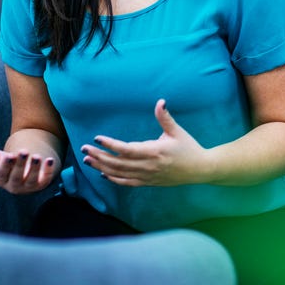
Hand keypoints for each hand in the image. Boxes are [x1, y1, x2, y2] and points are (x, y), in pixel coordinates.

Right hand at [0, 135, 58, 194]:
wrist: (22, 174)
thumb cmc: (6, 165)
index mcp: (1, 179)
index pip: (2, 174)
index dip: (5, 166)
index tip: (8, 156)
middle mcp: (14, 186)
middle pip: (17, 177)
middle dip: (20, 165)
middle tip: (24, 151)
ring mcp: (28, 186)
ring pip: (31, 180)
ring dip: (35, 168)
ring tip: (37, 156)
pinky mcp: (41, 184)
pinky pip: (45, 179)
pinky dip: (48, 170)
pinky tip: (50, 160)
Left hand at [82, 100, 208, 186]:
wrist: (200, 169)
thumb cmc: (189, 148)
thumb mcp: (177, 131)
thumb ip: (165, 117)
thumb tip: (160, 101)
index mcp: (154, 151)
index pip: (126, 149)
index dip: (110, 144)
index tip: (97, 138)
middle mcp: (148, 166)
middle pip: (118, 162)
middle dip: (99, 155)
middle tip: (84, 148)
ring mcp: (147, 176)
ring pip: (119, 173)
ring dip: (102, 166)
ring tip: (87, 159)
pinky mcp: (149, 182)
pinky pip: (127, 182)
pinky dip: (113, 178)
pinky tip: (102, 173)